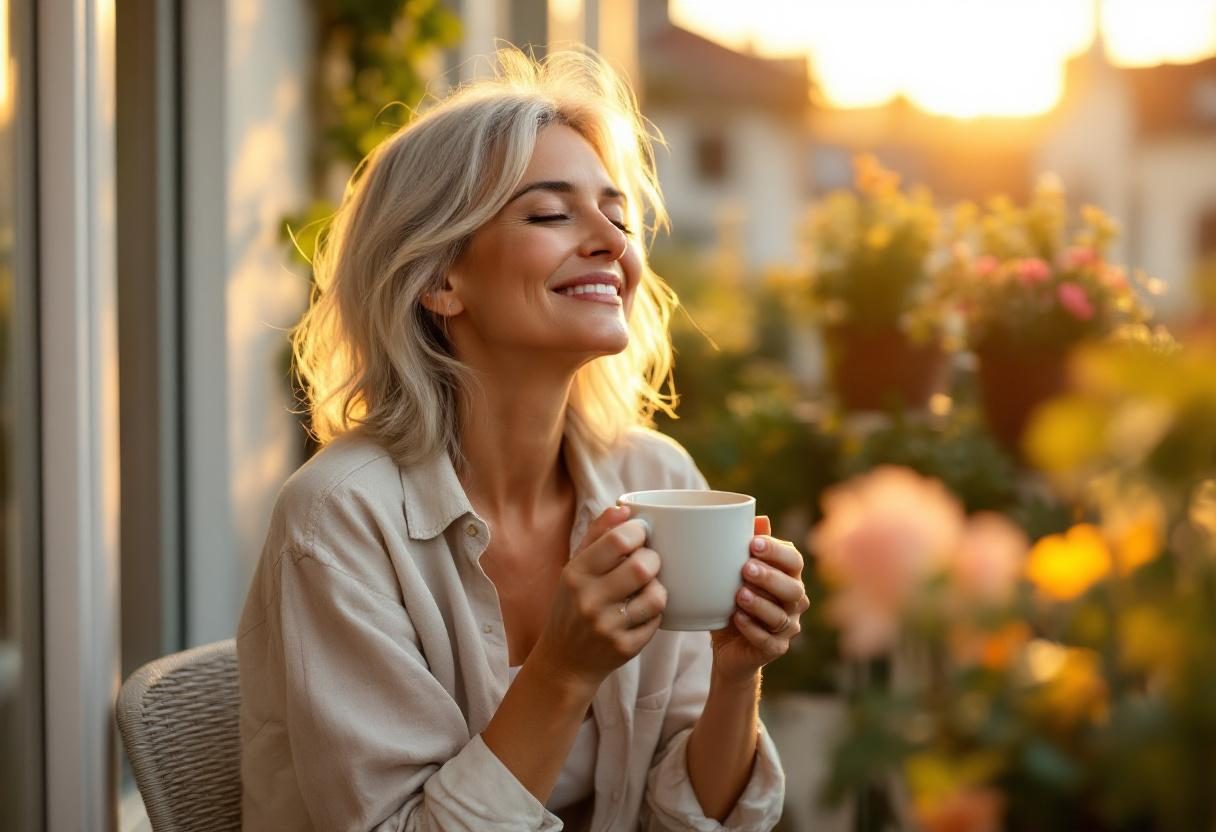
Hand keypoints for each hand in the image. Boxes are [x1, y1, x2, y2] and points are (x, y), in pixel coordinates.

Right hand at [531, 505, 666, 695]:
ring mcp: (608, 627)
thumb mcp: (574, 568)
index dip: (638, 532)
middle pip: (642, 567)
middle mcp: (589, 601)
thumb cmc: (572, 606)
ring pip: (656, 595)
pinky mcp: (625, 648)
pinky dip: (655, 613)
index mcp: (575, 574)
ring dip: (657, 588)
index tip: (640, 535)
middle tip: (648, 561)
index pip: (618, 540)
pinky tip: (642, 612)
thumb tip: (624, 507)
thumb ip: (598, 534)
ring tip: (646, 588)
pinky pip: (657, 621)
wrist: (564, 662)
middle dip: (653, 559)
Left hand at [710, 516, 809, 685]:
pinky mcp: (776, 649)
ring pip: (781, 615)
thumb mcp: (734, 572)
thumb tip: (759, 516)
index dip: (776, 551)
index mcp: (788, 576)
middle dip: (770, 577)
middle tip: (745, 568)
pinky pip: (769, 640)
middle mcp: (794, 601)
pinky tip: (737, 619)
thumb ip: (746, 546)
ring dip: (760, 604)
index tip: (752, 542)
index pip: (794, 560)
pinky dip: (753, 629)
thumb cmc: (734, 600)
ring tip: (738, 594)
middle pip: (793, 588)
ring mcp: (788, 627)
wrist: (728, 645)